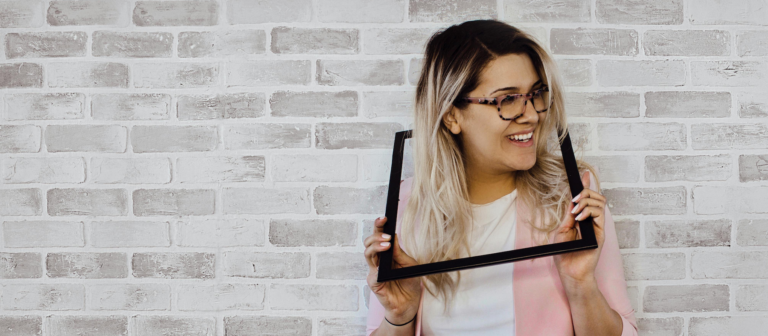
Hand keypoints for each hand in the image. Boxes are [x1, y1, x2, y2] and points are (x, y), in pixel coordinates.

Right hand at [364, 216, 422, 323]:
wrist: (410, 303)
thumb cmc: (409, 282)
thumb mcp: (409, 264)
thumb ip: (399, 252)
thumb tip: (393, 236)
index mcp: (386, 253)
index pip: (379, 236)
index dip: (379, 226)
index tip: (384, 218)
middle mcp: (378, 260)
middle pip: (369, 242)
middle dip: (375, 234)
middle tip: (386, 232)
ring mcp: (374, 270)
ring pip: (367, 253)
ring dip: (376, 246)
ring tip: (387, 244)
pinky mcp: (373, 281)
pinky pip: (372, 271)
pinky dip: (377, 265)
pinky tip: (384, 262)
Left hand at [552, 171, 606, 286]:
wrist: (570, 271)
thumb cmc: (564, 254)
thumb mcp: (562, 229)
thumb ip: (569, 215)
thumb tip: (572, 200)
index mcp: (581, 219)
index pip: (586, 199)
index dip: (586, 185)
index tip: (584, 174)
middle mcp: (591, 221)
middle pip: (596, 197)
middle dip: (585, 192)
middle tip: (574, 200)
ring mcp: (597, 226)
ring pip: (600, 202)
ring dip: (586, 202)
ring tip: (575, 211)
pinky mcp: (600, 233)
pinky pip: (600, 214)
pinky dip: (589, 211)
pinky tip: (579, 218)